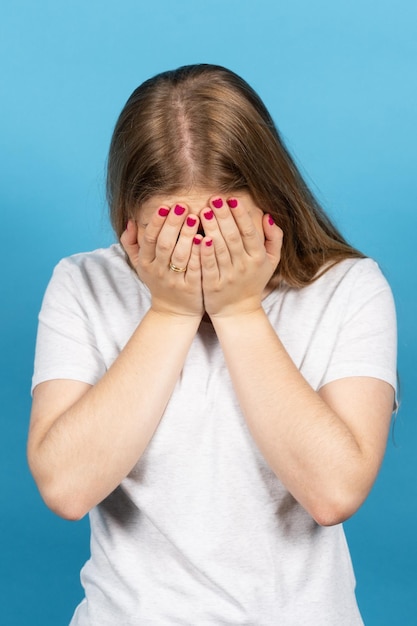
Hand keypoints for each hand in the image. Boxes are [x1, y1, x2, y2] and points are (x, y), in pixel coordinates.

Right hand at [120, 203, 203, 317]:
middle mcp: (158, 271)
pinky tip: (205, 239)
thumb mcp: (140, 265)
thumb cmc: (159, 282)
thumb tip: (131, 221)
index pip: (149, 239)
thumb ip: (131, 243)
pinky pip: (194, 269)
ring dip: (186, 235)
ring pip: (179, 256)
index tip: (165, 206)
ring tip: (194, 217)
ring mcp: (174, 280)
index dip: (156, 222)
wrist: (173, 312)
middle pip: (164, 244)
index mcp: (146, 263)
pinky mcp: (190, 288)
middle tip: (182, 206)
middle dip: (172, 224)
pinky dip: (198, 254)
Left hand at [199, 195, 282, 317]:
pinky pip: (208, 266)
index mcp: (258, 258)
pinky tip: (198, 237)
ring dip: (212, 229)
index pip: (250, 232)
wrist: (238, 311)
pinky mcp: (213, 286)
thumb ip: (274, 238)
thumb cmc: (253, 281)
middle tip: (215, 199)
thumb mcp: (271, 261)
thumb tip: (267, 215)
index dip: (241, 215)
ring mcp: (228, 277)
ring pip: (220, 249)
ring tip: (204, 211)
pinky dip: (204, 252)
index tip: (232, 199)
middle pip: (233, 238)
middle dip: (224, 217)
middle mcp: (244, 267)